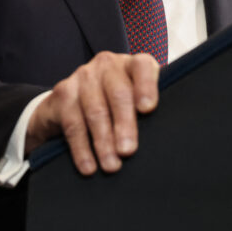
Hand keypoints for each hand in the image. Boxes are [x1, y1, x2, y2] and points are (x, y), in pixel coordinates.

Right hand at [25, 52, 159, 174]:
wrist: (71, 101)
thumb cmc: (116, 104)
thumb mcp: (135, 100)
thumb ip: (149, 110)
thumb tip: (168, 136)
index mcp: (131, 64)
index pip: (142, 66)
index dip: (146, 86)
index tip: (148, 109)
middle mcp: (107, 64)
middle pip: (118, 93)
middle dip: (124, 125)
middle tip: (128, 151)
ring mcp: (83, 76)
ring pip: (95, 111)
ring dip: (103, 142)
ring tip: (112, 165)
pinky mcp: (63, 93)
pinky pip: (73, 124)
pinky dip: (82, 149)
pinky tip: (89, 166)